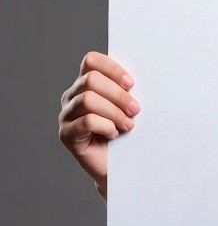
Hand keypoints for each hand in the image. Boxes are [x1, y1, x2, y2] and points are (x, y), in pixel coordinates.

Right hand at [58, 51, 140, 198]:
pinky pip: (86, 121)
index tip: (131, 84)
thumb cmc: (128, 129)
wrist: (122, 164)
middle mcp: (71, 96)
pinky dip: (106, 126)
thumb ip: (127, 88)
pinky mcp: (66, 135)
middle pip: (91, 80)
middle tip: (136, 109)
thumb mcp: (129, 104)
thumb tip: (143, 74)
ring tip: (128, 124)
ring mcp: (66, 115)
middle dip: (118, 94)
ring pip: (88, 100)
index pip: (91, 61)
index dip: (112, 68)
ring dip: (114, 111)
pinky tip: (114, 133)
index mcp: (85, 83)